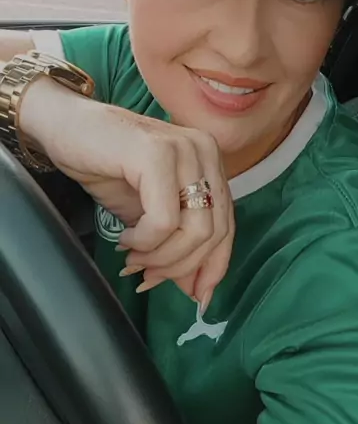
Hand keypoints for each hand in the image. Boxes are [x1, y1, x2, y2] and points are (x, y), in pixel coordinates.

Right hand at [19, 77, 233, 303]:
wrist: (65, 128)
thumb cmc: (106, 167)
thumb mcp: (149, 213)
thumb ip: (177, 243)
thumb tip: (198, 291)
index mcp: (210, 162)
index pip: (227, 226)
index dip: (213, 266)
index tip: (195, 296)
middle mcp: (205, 151)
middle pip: (215, 232)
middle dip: (180, 266)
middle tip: (146, 275)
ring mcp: (184, 149)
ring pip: (195, 230)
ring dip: (161, 256)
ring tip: (133, 257)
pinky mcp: (157, 155)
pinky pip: (164, 220)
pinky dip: (145, 240)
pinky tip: (125, 238)